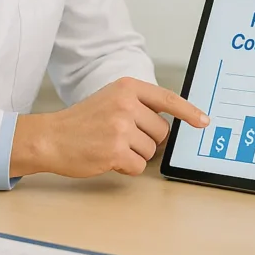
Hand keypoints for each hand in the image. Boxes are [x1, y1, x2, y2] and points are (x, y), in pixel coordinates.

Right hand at [11, 77, 208, 178]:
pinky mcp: (115, 150)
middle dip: (148, 140)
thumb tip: (169, 123)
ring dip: (136, 154)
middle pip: (162, 131)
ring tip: (112, 145)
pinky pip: (139, 166)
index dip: (189, 112)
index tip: (204, 121)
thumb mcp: (111, 99)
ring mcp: (120, 127)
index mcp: (127, 87)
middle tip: (123, 137)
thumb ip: (139, 105)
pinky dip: (127, 167)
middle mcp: (126, 104)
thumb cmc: (82, 121)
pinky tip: (109, 158)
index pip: (167, 99)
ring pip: (151, 151)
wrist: (50, 137)